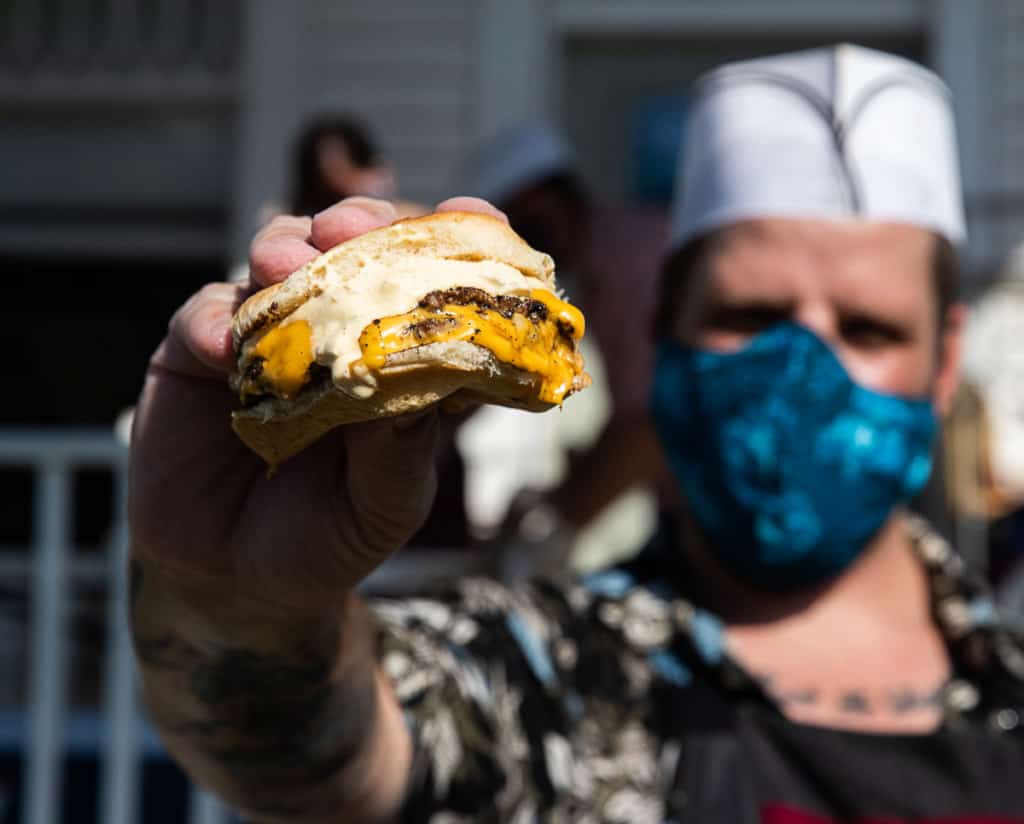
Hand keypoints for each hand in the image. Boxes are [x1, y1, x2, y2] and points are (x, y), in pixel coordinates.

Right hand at [129, 196, 507, 611]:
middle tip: (352, 229)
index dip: (459, 244)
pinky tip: (223, 347)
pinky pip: (203, 314)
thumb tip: (420, 387)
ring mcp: (269, 332)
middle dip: (360, 227)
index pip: (436, 284)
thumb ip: (401, 451)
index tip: (478, 216)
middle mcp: (337, 329)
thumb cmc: (330, 537)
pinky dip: (214, 321)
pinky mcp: (197, 351)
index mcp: (400, 357)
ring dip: (286, 251)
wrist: (236, 580)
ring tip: (286, 267)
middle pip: (357, 250)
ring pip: (279, 260)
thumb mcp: (383, 506)